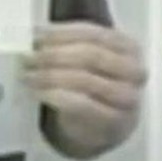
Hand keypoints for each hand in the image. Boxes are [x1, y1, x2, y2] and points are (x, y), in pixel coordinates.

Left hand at [23, 22, 144, 141]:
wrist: (106, 127)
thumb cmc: (96, 86)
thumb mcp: (89, 61)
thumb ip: (70, 44)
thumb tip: (36, 33)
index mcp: (129, 46)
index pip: (94, 33)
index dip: (62, 33)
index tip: (35, 35)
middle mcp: (134, 70)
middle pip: (90, 55)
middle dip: (54, 54)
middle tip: (27, 57)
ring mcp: (128, 97)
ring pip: (84, 79)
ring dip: (50, 75)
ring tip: (27, 74)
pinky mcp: (114, 121)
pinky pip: (82, 105)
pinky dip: (55, 95)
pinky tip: (38, 92)